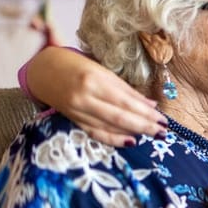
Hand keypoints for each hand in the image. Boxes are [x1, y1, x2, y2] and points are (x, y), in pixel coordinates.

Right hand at [27, 47, 167, 146]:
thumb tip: (151, 104)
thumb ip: (126, 89)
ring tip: (152, 135)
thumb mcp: (102, 71)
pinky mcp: (74, 121)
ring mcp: (78, 111)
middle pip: (120, 117)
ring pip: (110, 127)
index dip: (147, 112)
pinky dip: (114, 139)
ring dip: (133, 132)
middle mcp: (85, 98)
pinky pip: (96, 133)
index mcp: (95, 80)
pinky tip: (130, 141)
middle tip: (163, 132)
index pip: (126, 101)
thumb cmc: (76, 66)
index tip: (163, 119)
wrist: (44, 70)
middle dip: (144, 125)